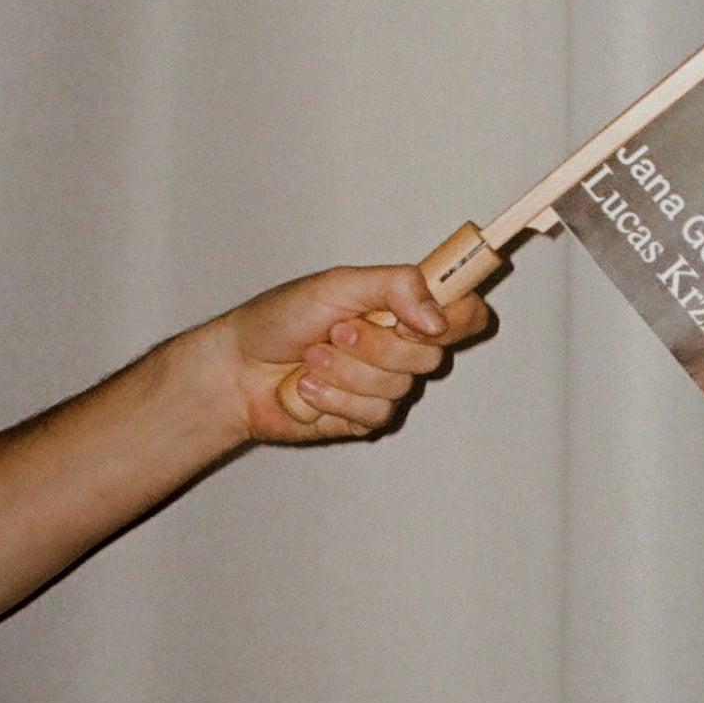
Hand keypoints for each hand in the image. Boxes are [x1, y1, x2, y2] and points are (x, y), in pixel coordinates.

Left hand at [207, 266, 493, 445]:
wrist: (237, 367)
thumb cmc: (282, 318)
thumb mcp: (339, 284)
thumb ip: (398, 286)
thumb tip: (437, 318)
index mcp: (405, 308)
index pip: (466, 313)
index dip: (457, 319)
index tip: (420, 321)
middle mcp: (403, 348)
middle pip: (432, 355)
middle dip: (375, 345)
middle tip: (338, 331)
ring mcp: (387, 385)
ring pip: (398, 386)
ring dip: (345, 371)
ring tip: (312, 359)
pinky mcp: (367, 418)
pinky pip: (374, 413)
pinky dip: (334, 398)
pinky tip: (309, 389)